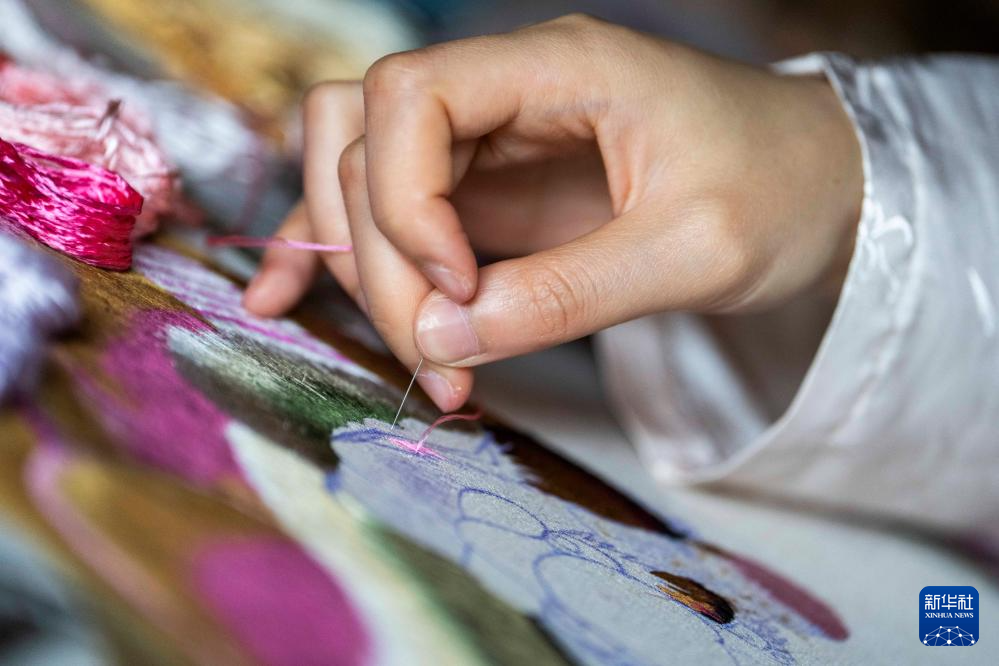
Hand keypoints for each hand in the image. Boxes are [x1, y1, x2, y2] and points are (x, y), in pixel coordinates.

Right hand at [244, 14, 862, 411]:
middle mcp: (507, 91)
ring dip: (356, 261)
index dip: (403, 199)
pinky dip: (340, 252)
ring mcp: (490, 141)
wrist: (822, 188)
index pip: (412, 96)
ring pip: (358, 169)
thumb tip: (443, 339)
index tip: (455, 288)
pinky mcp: (489, 192)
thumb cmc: (781, 194)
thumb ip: (565, 295)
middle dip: (379, 258)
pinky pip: (388, 207)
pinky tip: (293, 294)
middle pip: (368, 141)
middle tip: (437, 355)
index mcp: (559, 68)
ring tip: (409, 350)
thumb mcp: (692, 252)